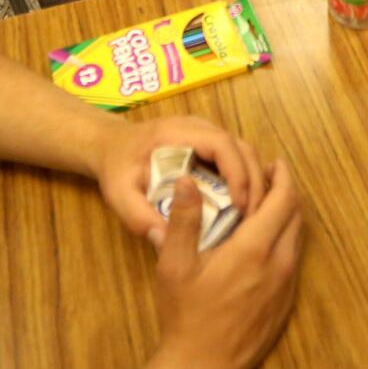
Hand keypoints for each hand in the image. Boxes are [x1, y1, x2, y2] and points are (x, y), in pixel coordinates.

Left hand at [93, 113, 268, 243]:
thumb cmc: (117, 167)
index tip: (241, 205)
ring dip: (254, 182)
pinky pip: (238, 160)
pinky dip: (246, 181)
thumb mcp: (118, 194)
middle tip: (255, 217)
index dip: (237, 172)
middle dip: (254, 182)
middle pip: (241, 147)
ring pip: (245, 153)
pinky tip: (244, 208)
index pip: (220, 143)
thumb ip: (138, 216)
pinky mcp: (212, 146)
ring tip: (253, 216)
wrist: (112, 146)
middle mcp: (199, 128)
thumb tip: (165, 241)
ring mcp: (208, 134)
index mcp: (177, 133)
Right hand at [153, 161, 302, 368]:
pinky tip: (264, 241)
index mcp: (255, 249)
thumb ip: (184, 219)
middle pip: (297, 215)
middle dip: (287, 191)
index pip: (283, 200)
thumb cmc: (187, 315)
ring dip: (288, 215)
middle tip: (268, 178)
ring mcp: (286, 286)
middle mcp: (280, 264)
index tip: (273, 162)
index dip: (282, 176)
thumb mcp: (175, 265)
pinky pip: (294, 259)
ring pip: (298, 238)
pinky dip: (286, 239)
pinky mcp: (286, 303)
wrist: (204, 368)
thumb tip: (187, 179)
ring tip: (266, 204)